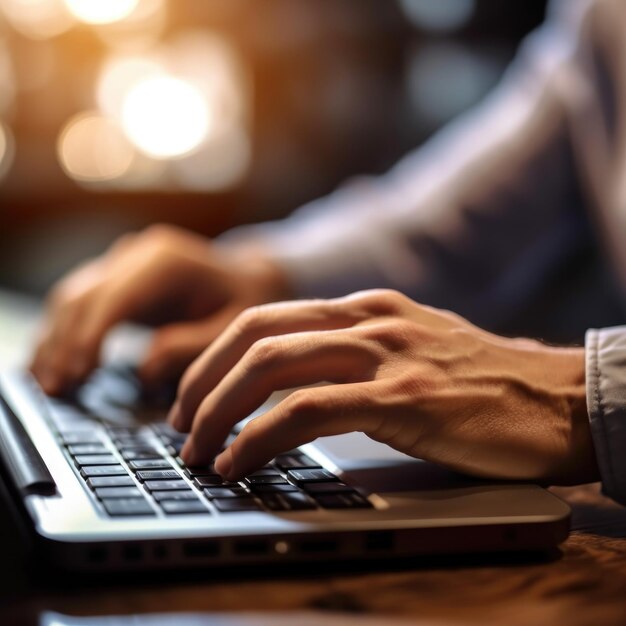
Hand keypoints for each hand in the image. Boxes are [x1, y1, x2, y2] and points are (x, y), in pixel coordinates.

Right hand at [30, 224, 289, 393]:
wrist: (249, 278)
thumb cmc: (246, 304)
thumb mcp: (232, 329)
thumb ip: (190, 347)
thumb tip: (143, 369)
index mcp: (166, 261)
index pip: (114, 298)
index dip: (90, 337)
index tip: (78, 375)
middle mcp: (139, 253)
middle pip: (84, 296)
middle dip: (64, 343)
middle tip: (56, 388)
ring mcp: (125, 260)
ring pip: (73, 296)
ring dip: (55, 338)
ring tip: (45, 382)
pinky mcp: (119, 276)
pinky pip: (80, 300)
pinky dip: (63, 330)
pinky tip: (51, 360)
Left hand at [170, 289, 597, 485]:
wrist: (556, 397)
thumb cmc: (482, 382)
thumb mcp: (410, 348)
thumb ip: (356, 354)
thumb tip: (297, 386)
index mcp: (365, 308)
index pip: (264, 318)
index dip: (214, 357)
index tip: (193, 395)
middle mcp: (368, 320)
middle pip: (253, 335)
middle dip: (201, 381)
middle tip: (180, 424)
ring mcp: (385, 355)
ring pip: (270, 367)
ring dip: (218, 412)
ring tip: (198, 451)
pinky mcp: (403, 399)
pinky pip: (306, 412)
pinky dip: (258, 438)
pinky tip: (239, 462)